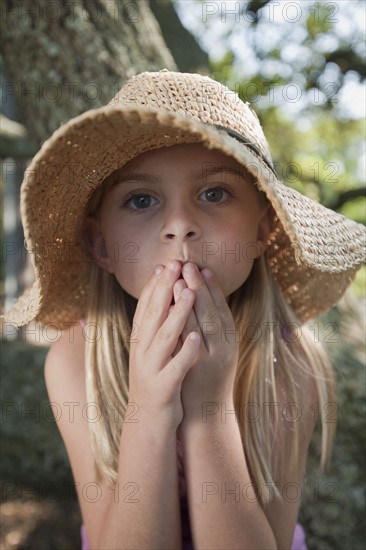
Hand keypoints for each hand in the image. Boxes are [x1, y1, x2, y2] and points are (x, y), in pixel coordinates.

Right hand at [128, 261, 200, 430]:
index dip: (155, 285)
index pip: (146, 306)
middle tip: (175, 265)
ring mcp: (151, 368)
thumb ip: (154, 326)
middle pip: (153, 314)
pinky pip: (176, 366)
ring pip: (164, 337)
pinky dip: (185, 352)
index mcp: (140, 340)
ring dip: (177, 314)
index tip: (164, 264)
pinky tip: (196, 337)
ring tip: (190, 293)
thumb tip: (158, 298)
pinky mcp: (164, 386)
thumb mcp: (150, 350)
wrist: (148, 420)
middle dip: (165, 289)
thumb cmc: (155, 378)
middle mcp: (142, 351)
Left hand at [176, 263, 238, 422]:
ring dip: (192, 303)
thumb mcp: (213, 349)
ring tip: (181, 281)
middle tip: (190, 265)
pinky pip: (189, 345)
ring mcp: (210, 359)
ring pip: (203, 326)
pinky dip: (184, 327)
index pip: (221, 307)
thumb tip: (201, 301)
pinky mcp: (197, 371)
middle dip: (201, 287)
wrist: (208, 412)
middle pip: (212, 312)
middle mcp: (224, 347)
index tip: (204, 268)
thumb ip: (209, 327)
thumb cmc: (208, 376)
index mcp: (229, 339)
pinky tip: (175, 313)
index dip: (213, 287)